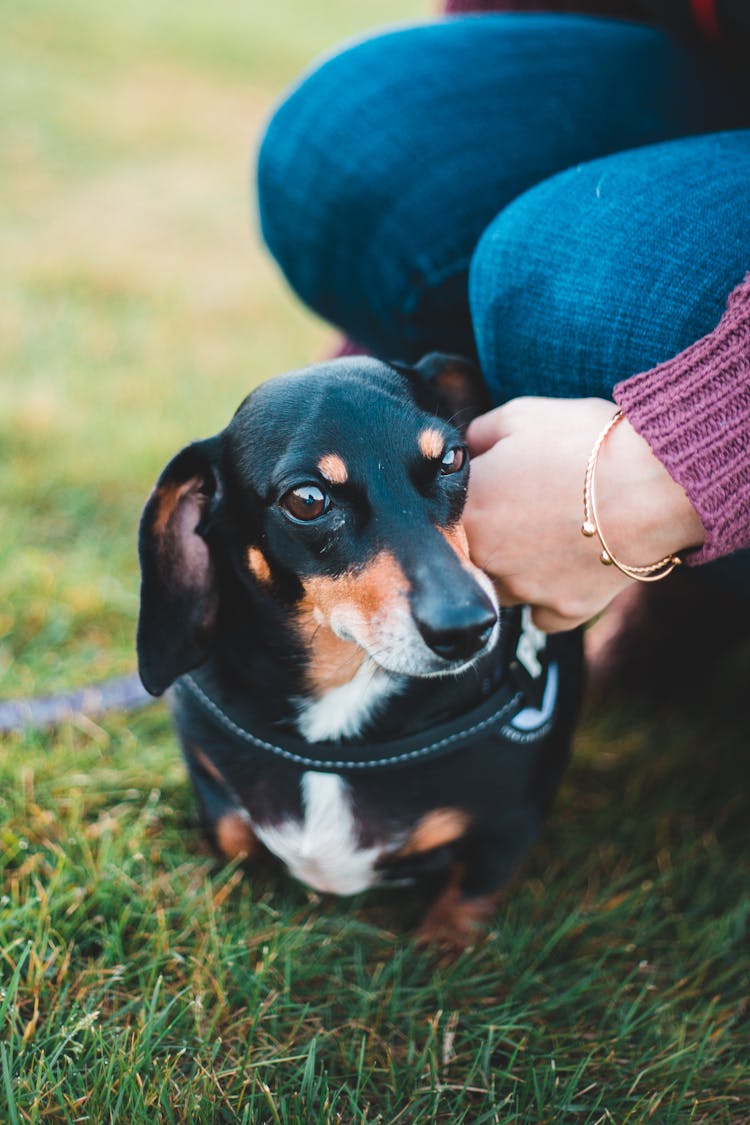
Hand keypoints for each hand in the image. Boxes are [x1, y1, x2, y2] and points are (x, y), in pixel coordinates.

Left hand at [464, 397, 704, 631]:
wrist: (654, 484)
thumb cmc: (585, 443)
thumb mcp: (522, 416)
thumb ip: (478, 434)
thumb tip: (465, 448)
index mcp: (467, 510)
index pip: (442, 514)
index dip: (468, 498)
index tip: (491, 486)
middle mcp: (486, 559)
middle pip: (469, 556)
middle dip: (488, 537)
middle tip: (523, 511)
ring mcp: (525, 590)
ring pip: (501, 589)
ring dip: (514, 570)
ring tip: (546, 538)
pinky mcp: (564, 611)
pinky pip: (543, 614)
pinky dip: (551, 597)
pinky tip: (567, 569)